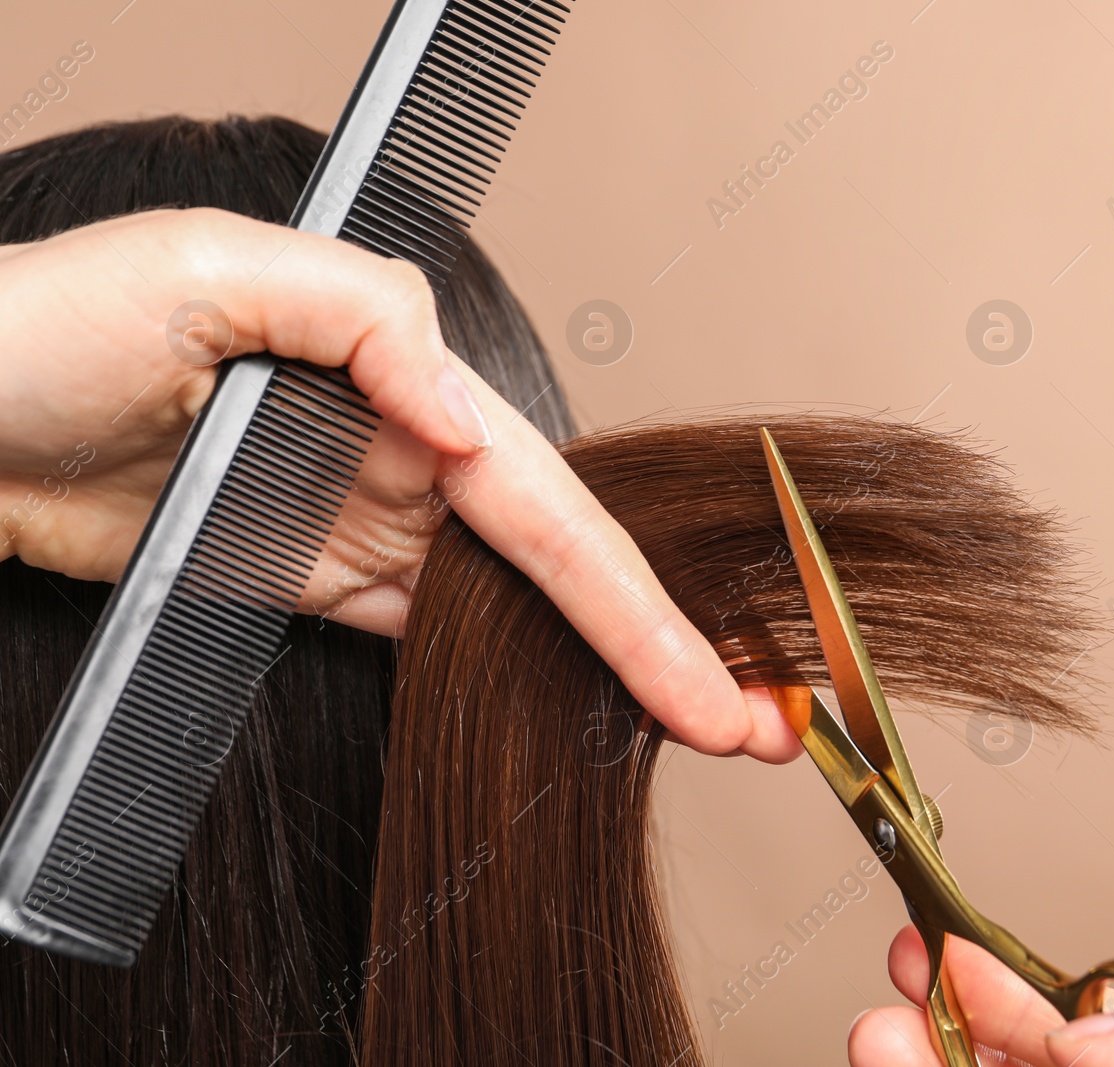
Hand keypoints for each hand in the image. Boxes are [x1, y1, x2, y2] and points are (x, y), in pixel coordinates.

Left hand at [0, 207, 797, 761]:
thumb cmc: (44, 327)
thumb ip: (358, 314)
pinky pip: (435, 629)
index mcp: (395, 378)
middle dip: (660, 644)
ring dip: (609, 663)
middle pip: (556, 563)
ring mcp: (362, 520)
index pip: (542, 501)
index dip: (630, 597)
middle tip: (748, 719)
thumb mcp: (204, 269)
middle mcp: (398, 450)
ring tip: (699, 719)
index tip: (701, 675)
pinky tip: (578, 701)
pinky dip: (515, 668)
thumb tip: (460, 406)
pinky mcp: (314, 577)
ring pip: (514, 603)